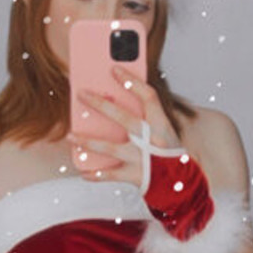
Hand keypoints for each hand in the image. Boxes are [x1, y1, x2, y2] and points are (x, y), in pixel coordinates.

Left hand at [68, 64, 176, 185]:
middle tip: (81, 93)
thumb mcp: (163, 131)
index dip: (132, 82)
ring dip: (87, 141)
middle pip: (122, 117)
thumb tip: (113, 102)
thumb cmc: (167, 154)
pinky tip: (83, 172)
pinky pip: (110, 175)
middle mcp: (152, 140)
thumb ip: (145, 118)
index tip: (114, 69)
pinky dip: (96, 174)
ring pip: (109, 147)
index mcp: (161, 124)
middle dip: (99, 104)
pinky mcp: (136, 176)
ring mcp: (142, 158)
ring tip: (70, 136)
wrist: (181, 184)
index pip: (148, 96)